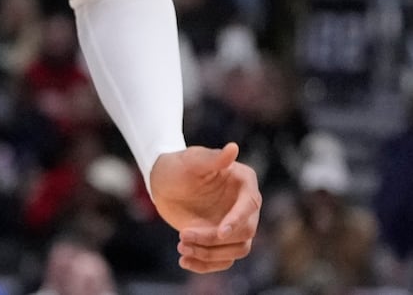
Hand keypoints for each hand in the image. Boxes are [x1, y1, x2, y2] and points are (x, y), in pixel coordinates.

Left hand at [148, 143, 260, 272]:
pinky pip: (222, 260)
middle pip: (244, 233)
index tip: (219, 232)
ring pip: (235, 250)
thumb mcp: (191, 160)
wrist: (163, 181)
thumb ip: (212, 158)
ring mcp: (234, 225)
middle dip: (214, 240)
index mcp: (244, 184)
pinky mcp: (220, 240)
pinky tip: (184, 261)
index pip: (249, 206)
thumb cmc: (178, 165)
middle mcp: (245, 207)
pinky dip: (205, 265)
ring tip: (181, 247)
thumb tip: (233, 147)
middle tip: (183, 236)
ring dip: (209, 254)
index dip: (237, 221)